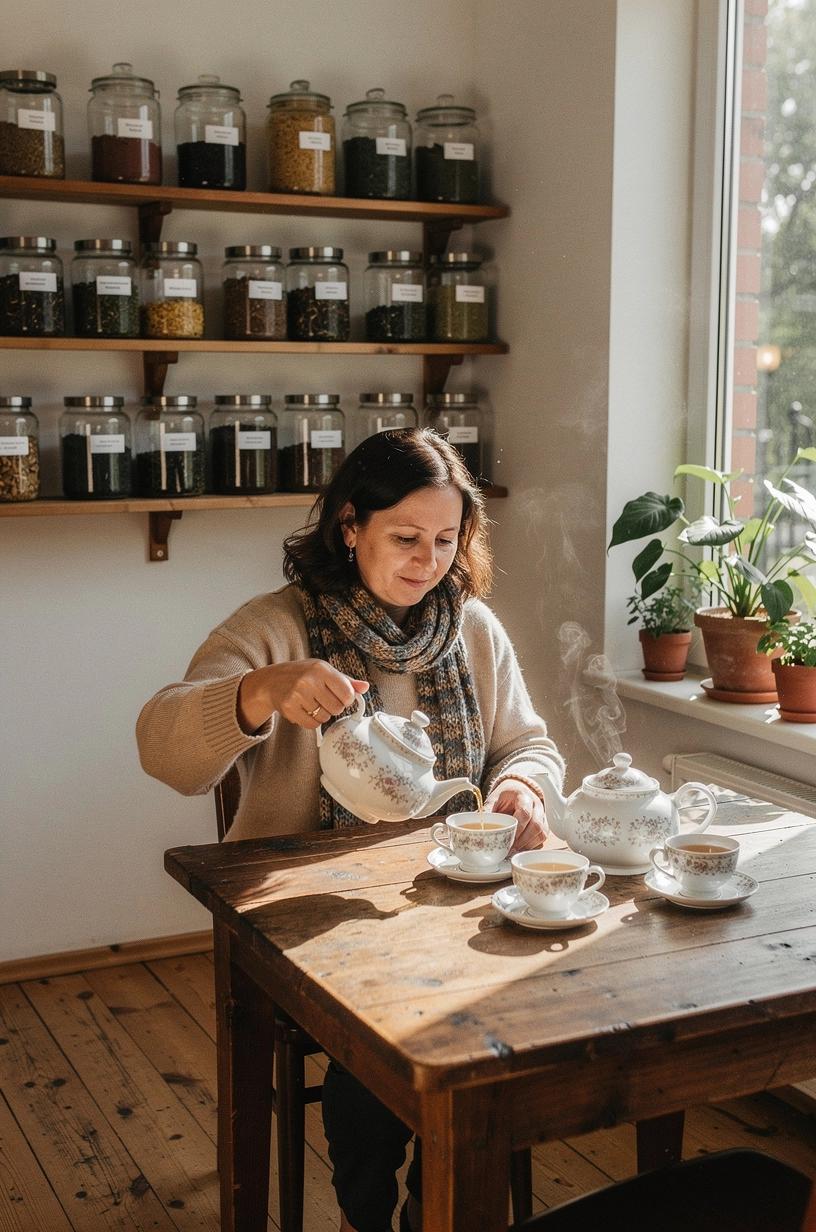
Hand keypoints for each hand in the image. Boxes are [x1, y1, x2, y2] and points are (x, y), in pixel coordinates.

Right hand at [238, 659, 368, 731]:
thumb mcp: (323, 671)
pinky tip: (304, 710)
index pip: (347, 693)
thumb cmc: (302, 674)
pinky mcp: (289, 708)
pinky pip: (311, 725)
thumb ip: (345, 681)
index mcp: (321, 669)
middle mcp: (309, 680)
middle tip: (323, 699)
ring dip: (322, 714)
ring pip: (325, 717)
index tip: (341, 697)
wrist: (272, 681)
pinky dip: (311, 721)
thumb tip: (365, 687)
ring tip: (312, 703)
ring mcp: (297, 695)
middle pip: (337, 708)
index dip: (347, 699)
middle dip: (334, 707)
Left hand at [484, 779, 547, 851]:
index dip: (518, 828)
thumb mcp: (494, 799)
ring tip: (515, 850)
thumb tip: (478, 826)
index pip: (525, 813)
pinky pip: (543, 837)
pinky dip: (534, 845)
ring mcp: (542, 814)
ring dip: (529, 844)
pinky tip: (523, 848)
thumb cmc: (505, 796)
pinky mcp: (544, 824)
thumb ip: (487, 811)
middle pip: (536, 825)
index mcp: (523, 796)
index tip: (508, 839)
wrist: (516, 789)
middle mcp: (536, 805)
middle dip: (523, 840)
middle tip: (510, 849)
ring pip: (542, 833)